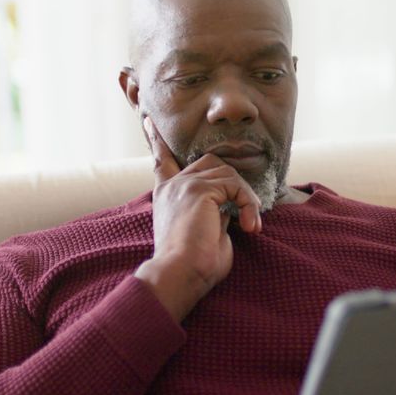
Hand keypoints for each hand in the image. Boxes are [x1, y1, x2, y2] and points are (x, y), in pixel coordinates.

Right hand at [134, 117, 261, 320]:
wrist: (180, 274)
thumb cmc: (194, 265)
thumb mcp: (203, 231)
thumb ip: (212, 212)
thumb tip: (230, 206)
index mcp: (166, 196)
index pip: (162, 161)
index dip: (156, 140)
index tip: (147, 120)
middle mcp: (172, 186)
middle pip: (208, 162)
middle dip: (232, 180)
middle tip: (247, 214)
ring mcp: (184, 184)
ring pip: (228, 174)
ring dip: (245, 200)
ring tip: (248, 227)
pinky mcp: (199, 189)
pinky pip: (236, 185)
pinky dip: (248, 204)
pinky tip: (248, 226)